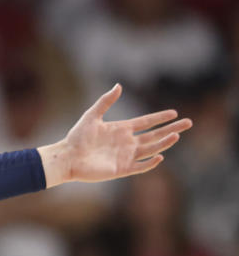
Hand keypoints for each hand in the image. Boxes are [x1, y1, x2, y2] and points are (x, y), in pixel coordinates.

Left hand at [38, 84, 191, 186]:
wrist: (67, 157)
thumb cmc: (76, 137)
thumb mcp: (92, 116)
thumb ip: (105, 101)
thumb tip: (119, 85)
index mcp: (121, 129)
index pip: (145, 122)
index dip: (159, 118)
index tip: (174, 113)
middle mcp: (126, 143)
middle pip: (154, 135)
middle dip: (171, 129)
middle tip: (188, 123)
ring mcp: (125, 156)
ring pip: (150, 149)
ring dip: (164, 143)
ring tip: (177, 135)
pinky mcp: (121, 169)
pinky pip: (140, 166)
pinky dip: (150, 163)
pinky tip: (159, 156)